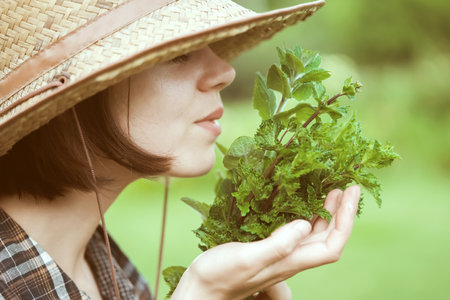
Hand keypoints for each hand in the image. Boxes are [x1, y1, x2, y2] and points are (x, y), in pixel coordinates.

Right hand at [171, 185, 360, 299]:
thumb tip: (304, 224)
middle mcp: (290, 258)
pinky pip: (295, 231)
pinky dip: (305, 214)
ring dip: (326, 212)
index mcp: (290, 261)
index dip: (346, 220)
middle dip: (342, 212)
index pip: (332, 244)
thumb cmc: (220, 276)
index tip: (350, 193)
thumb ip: (277, 245)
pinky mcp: (268, 248)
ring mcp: (280, 254)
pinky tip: (300, 204)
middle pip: (328, 238)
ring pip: (313, 234)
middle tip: (346, 187)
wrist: (201, 290)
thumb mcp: (248, 258)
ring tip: (331, 191)